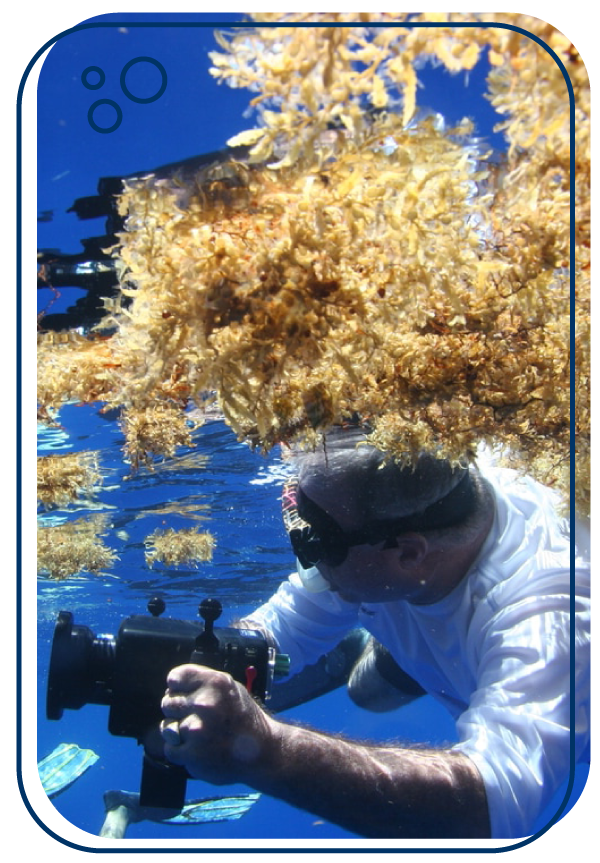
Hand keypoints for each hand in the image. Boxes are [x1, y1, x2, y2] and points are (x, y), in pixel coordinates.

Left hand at [160, 664, 276, 785]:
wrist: (261, 751)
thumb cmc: (243, 718)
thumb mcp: (230, 688)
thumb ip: (202, 683)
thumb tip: (171, 687)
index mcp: (215, 683)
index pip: (175, 678)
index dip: (178, 688)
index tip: (184, 694)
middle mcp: (205, 703)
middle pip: (167, 702)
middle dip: (178, 711)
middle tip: (197, 718)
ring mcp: (196, 729)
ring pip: (167, 727)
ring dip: (179, 732)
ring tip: (200, 735)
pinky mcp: (192, 754)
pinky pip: (170, 749)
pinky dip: (180, 751)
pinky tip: (198, 749)